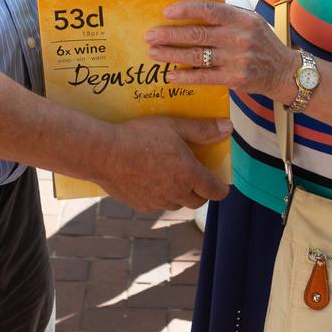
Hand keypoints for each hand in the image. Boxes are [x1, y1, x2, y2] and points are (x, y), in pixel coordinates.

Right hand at [92, 116, 231, 210]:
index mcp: (189, 175)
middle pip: (198, 201)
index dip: (221, 187)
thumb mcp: (174, 126)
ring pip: (177, 203)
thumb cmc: (140, 135)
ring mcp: (157, 202)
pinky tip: (149, 177)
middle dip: (201, 191)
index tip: (220, 181)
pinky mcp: (140, 205)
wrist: (103, 153)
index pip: (215, 191)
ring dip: (180, 193)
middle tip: (195, 174)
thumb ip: (203, 129)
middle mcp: (176, 193)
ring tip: (171, 174)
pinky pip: (157, 203)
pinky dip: (159, 194)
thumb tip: (228, 128)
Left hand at [146, 0, 299, 104]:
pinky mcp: (234, 79)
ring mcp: (237, 59)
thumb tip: (190, 6)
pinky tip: (170, 74)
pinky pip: (204, 77)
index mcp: (241, 19)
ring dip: (171, 54)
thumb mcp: (249, 20)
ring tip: (154, 52)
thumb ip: (225, 14)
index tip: (166, 11)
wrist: (283, 71)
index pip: (210, 10)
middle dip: (170, 35)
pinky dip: (185, 76)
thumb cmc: (260, 42)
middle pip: (197, 34)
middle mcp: (239, 37)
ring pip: (197, 56)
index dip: (186, 10)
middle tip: (150, 35)